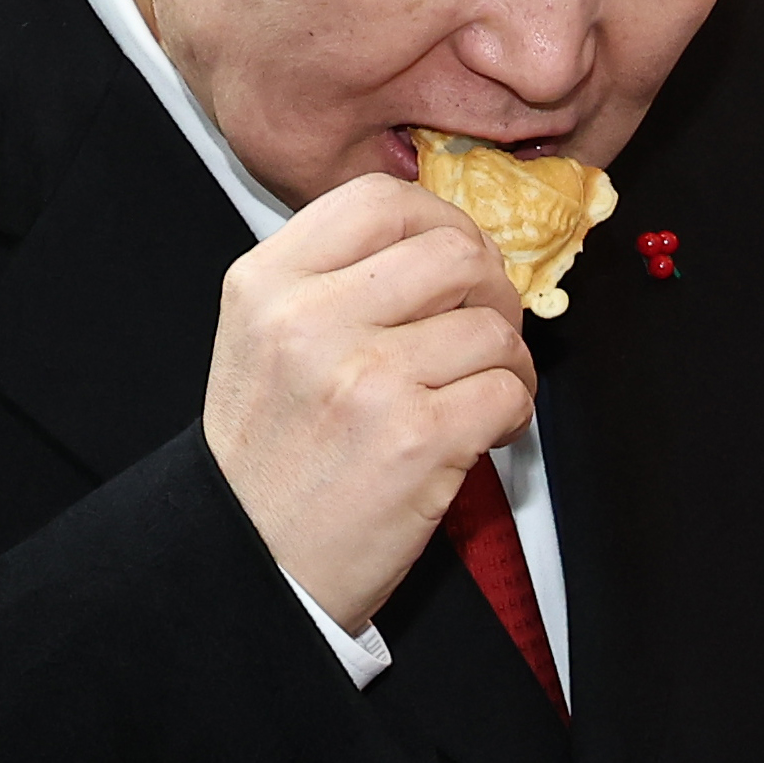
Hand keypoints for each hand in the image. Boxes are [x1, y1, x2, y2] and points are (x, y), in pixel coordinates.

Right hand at [201, 171, 534, 632]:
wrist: (249, 561)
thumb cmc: (270, 458)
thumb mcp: (263, 341)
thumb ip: (334, 283)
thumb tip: (444, 247)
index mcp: (267, 283)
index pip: (381, 201)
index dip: (443, 222)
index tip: (458, 261)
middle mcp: (310, 320)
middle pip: (455, 254)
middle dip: (491, 292)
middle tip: (483, 331)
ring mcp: (365, 377)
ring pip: (493, 328)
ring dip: (508, 362)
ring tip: (479, 393)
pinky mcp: (417, 438)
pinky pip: (508, 390)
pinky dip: (514, 409)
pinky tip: (484, 430)